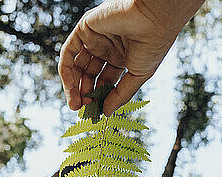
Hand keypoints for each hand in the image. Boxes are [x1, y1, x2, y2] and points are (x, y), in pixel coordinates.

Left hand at [58, 0, 203, 114]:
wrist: (155, 18)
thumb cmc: (152, 45)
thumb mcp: (137, 76)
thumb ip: (120, 95)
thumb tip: (105, 113)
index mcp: (121, 58)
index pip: (104, 81)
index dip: (99, 98)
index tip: (95, 114)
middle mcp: (106, 48)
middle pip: (89, 75)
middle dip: (84, 94)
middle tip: (82, 111)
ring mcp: (95, 38)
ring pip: (77, 65)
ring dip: (72, 86)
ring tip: (75, 105)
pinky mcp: (85, 28)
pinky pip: (69, 52)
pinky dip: (66, 71)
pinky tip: (70, 87)